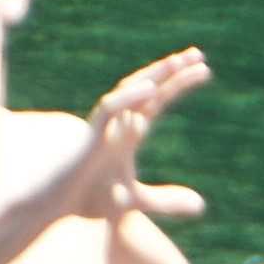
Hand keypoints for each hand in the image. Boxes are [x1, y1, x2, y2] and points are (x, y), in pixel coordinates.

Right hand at [55, 51, 212, 226]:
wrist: (60, 209)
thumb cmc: (90, 199)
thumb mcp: (136, 201)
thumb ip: (167, 201)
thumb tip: (201, 207)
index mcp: (129, 133)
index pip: (157, 100)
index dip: (178, 83)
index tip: (204, 70)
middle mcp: (118, 124)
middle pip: (147, 88)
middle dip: (171, 70)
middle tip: (198, 54)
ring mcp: (104, 127)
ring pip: (128, 90)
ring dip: (152, 75)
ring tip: (176, 62)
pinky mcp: (91, 136)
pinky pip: (110, 108)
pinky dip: (128, 97)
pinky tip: (150, 88)